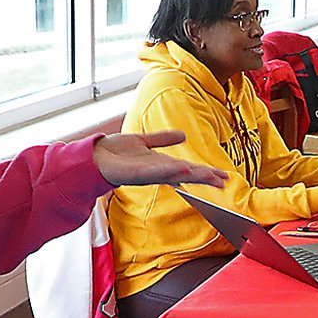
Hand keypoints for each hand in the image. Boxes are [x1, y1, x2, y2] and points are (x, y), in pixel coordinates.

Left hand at [89, 128, 228, 189]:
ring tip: (210, 176)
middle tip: (224, 181)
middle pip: (187, 174)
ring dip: (193, 175)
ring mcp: (147, 173)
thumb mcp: (144, 141)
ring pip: (175, 175)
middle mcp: (157, 171)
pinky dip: (169, 171)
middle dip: (205, 178)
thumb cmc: (116, 152)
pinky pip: (155, 172)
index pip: (189, 169)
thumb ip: (163, 139)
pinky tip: (183, 169)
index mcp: (161, 164)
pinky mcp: (135, 173)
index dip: (207, 172)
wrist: (93, 157)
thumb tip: (183, 136)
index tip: (224, 177)